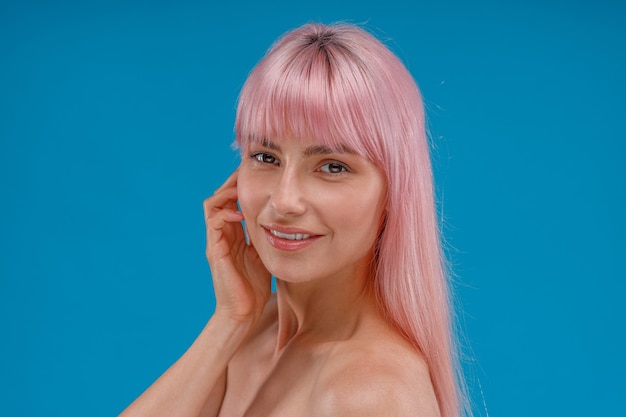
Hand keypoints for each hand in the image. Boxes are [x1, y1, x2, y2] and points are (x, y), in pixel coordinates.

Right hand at [203, 170, 270, 325]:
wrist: (243, 313)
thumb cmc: (254, 288)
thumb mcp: (264, 254)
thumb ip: (266, 237)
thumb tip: (284, 222)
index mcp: (234, 234)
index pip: (231, 201)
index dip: (240, 187)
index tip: (257, 177)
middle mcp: (222, 234)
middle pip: (219, 197)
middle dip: (232, 183)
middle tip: (248, 175)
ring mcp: (216, 241)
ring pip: (211, 204)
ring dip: (226, 193)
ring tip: (242, 190)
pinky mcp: (214, 250)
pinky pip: (214, 222)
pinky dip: (225, 212)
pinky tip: (241, 213)